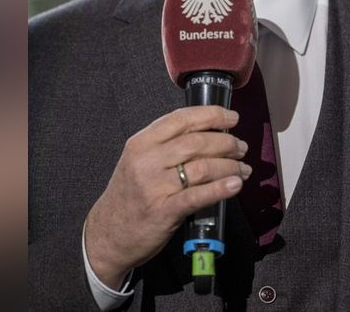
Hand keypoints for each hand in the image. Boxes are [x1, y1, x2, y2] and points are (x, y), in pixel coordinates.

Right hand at [83, 105, 251, 288]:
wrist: (107, 235)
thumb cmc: (129, 196)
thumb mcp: (137, 161)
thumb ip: (165, 145)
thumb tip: (208, 133)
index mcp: (141, 143)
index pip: (181, 119)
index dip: (211, 114)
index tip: (232, 117)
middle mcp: (146, 161)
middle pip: (196, 142)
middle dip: (226, 142)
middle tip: (240, 148)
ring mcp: (154, 186)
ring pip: (202, 167)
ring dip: (230, 166)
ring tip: (242, 169)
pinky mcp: (164, 211)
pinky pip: (197, 195)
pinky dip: (220, 188)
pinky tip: (235, 185)